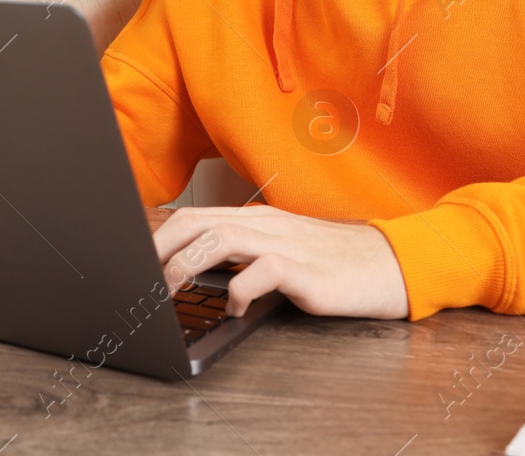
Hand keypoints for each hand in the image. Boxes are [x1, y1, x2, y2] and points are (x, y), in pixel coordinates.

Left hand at [153, 205, 409, 319]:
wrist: (389, 265)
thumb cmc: (332, 264)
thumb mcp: (280, 254)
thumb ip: (243, 257)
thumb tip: (196, 272)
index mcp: (256, 218)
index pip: (195, 216)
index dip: (159, 236)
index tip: (136, 262)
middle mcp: (265, 224)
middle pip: (198, 221)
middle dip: (160, 246)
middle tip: (138, 275)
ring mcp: (285, 242)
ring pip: (221, 237)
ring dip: (187, 263)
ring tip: (169, 289)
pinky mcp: (304, 269)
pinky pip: (261, 271)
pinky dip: (239, 289)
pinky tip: (233, 308)